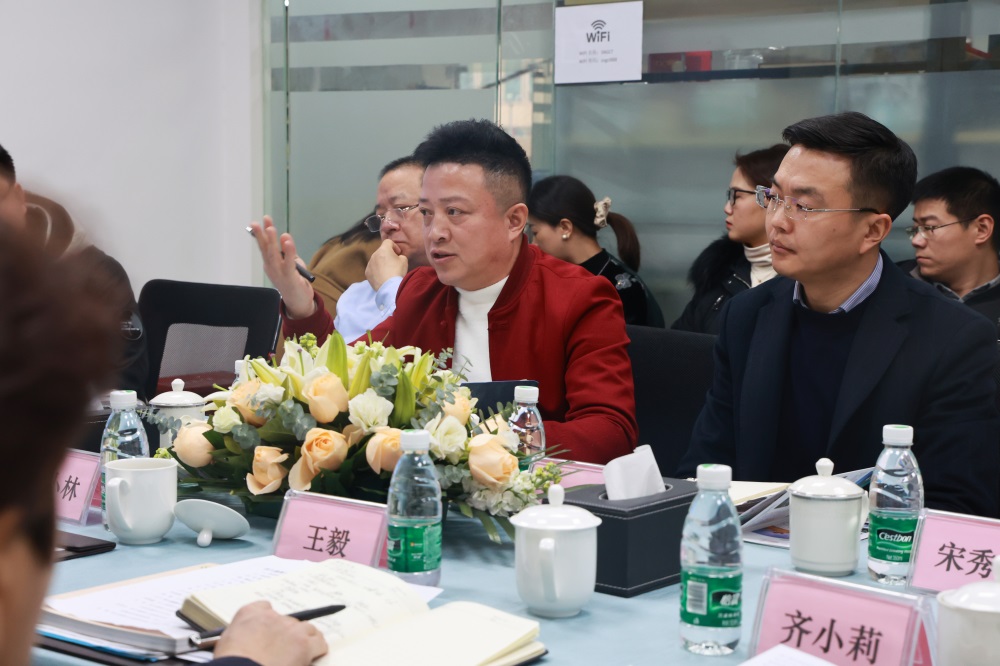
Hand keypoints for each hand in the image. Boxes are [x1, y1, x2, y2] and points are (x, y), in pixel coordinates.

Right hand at [213, 601, 327, 665]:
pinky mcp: (304, 644)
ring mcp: (291, 629)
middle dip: (286, 635)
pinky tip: (312, 657)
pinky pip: (319, 642)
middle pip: (287, 621)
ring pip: (307, 629)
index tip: (268, 632)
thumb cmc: (231, 661)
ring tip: (300, 652)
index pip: (265, 608)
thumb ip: (236, 636)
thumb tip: (238, 641)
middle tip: (282, 650)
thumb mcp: (225, 643)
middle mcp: (273, 617)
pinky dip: (318, 649)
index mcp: (251, 613)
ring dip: (305, 639)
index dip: (269, 622)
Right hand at [249, 216, 315, 318]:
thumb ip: (289, 252)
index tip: (263, 220)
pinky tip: (287, 242)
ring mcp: (279, 273)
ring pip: (274, 255)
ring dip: (272, 241)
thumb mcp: (292, 263)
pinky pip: (289, 263)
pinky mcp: (290, 278)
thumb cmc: (295, 281)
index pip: (265, 246)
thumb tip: (285, 238)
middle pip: (266, 249)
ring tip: (270, 228)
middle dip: (263, 235)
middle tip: (260, 221)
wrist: (298, 302)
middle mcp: (271, 268)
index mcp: (270, 264)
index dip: (263, 233)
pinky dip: (288, 252)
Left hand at [365, 239, 407, 290]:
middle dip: (387, 255)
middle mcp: (374, 255)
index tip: (398, 254)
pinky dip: (377, 270)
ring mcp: (369, 264)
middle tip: (393, 263)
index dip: (394, 246)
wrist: (389, 287)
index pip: (388, 242)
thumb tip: (397, 257)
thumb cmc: (397, 271)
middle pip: (381, 251)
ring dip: (381, 262)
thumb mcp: (404, 261)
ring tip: (387, 271)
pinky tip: (382, 277)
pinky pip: (372, 268)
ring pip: (376, 260)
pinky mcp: (367, 273)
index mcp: (383, 250)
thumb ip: (401, 256)